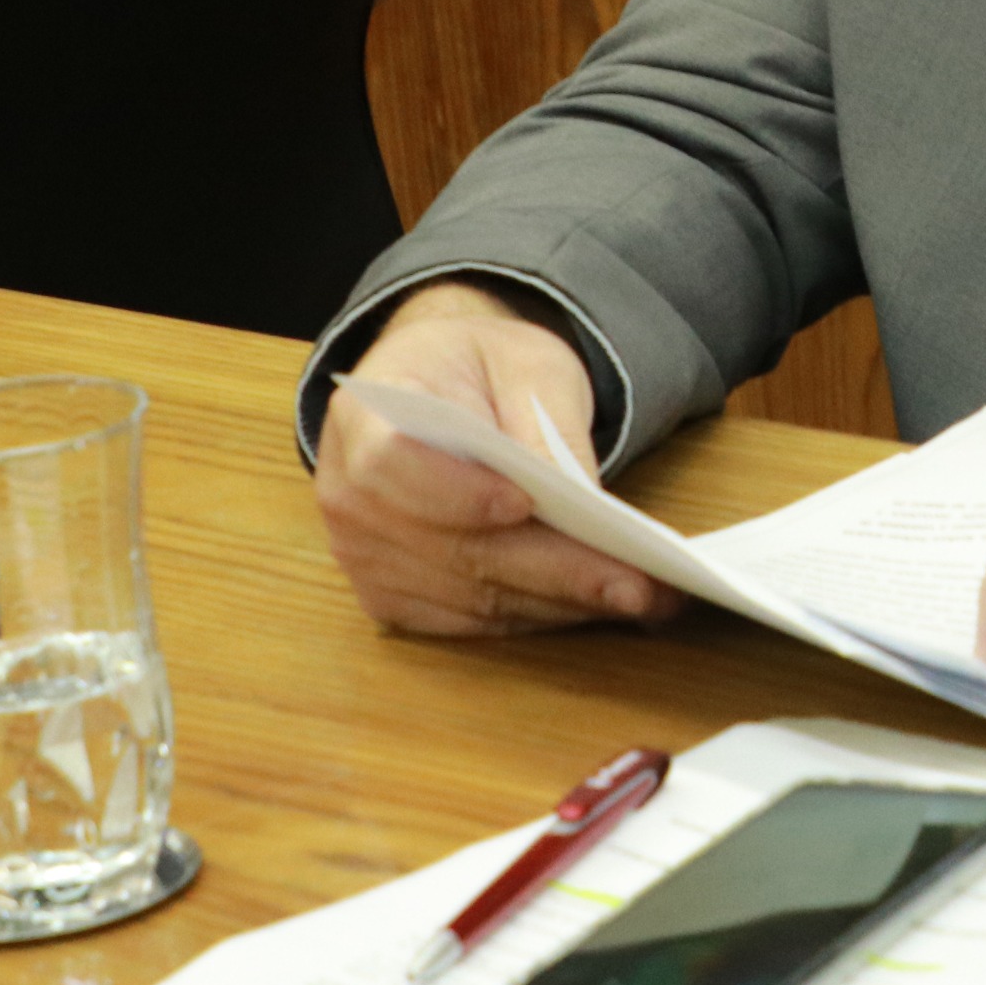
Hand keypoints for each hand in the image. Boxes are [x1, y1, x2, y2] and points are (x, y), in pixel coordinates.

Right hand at [313, 281, 682, 636]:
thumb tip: (581, 499)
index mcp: (365, 414)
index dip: (456, 492)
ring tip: (638, 598)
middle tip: (634, 582)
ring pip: (468, 595)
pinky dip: (533, 616)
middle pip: (450, 547)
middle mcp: (347, 494)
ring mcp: (362, 554)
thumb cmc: (478, 368)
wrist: (436, 386)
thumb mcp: (526, 364)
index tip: (524, 503)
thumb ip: (545, 423)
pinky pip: (467, 620)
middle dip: (552, 570)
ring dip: (556, 603)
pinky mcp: (390, 594)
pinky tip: (591, 607)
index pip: (393, 461)